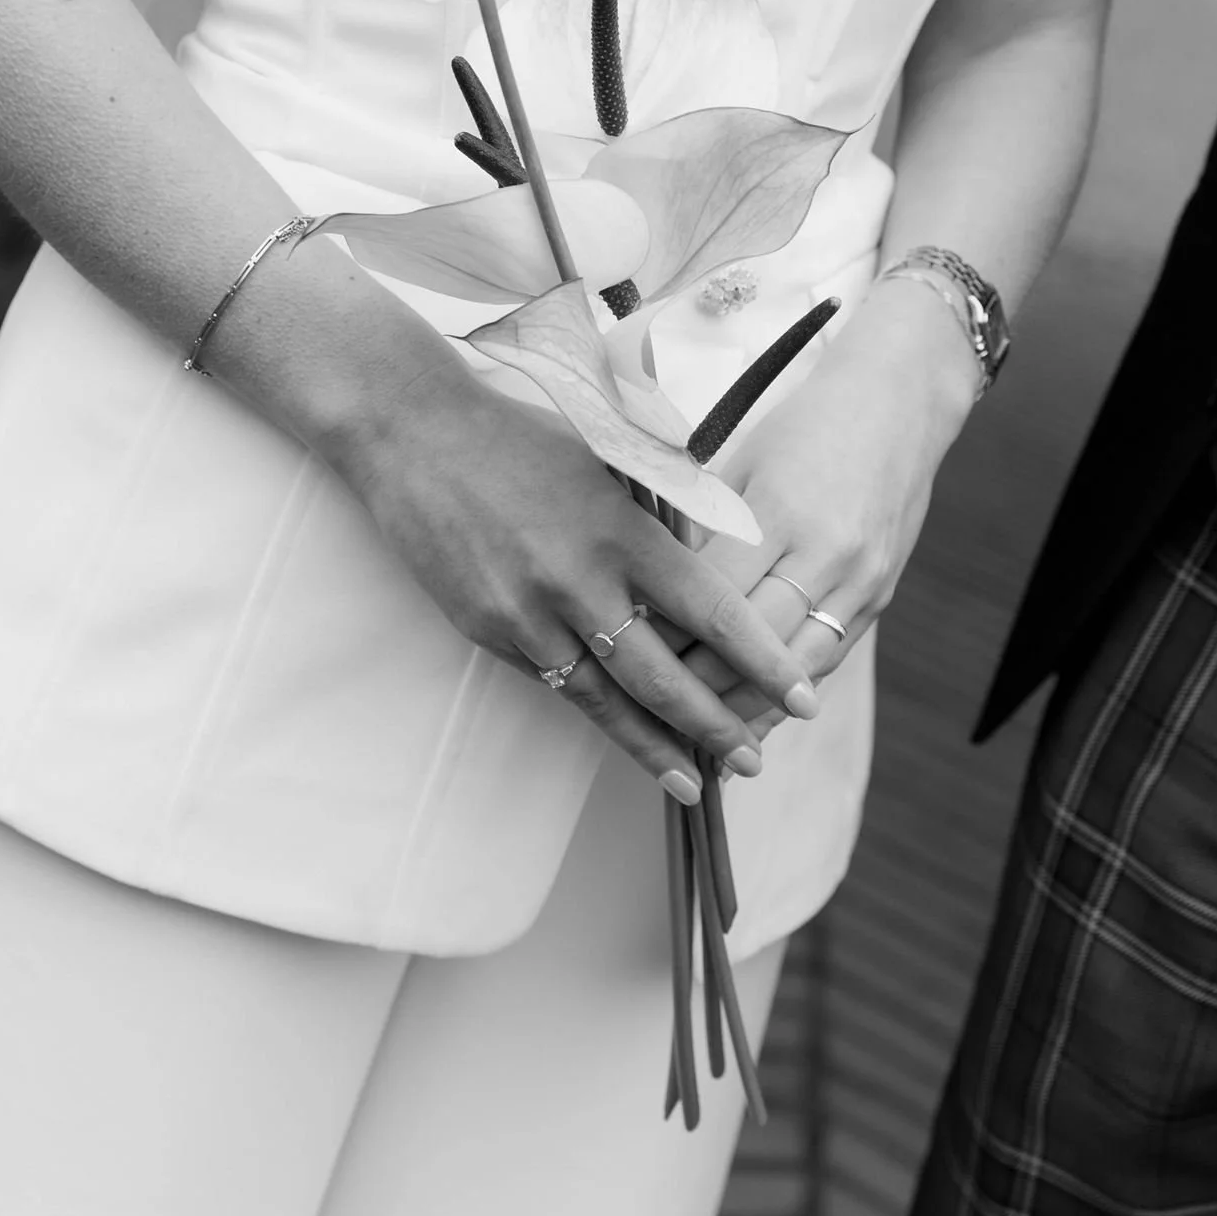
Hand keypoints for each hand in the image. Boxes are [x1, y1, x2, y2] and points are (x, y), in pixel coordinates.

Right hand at [338, 359, 820, 802]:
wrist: (414, 433)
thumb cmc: (521, 434)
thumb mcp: (608, 458)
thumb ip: (664, 512)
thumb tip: (729, 556)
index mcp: (623, 530)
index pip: (713, 614)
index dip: (762, 663)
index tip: (802, 698)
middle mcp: (579, 581)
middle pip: (664, 678)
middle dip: (717, 727)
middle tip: (756, 761)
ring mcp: (529, 614)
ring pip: (606, 702)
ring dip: (655, 747)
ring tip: (695, 782)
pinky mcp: (488, 632)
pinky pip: (555, 684)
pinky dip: (597, 715)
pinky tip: (626, 737)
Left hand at [678, 281, 978, 736]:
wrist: (899, 405)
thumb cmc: (804, 426)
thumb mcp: (741, 463)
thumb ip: (705, 530)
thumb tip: (654, 595)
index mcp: (779, 509)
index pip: (710, 598)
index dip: (664, 633)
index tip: (618, 655)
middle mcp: (825, 552)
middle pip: (748, 643)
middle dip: (693, 682)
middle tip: (641, 707)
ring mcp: (860, 580)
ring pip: (792, 669)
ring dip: (741, 706)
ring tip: (691, 736)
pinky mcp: (881, 598)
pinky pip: (827, 662)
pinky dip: (785, 694)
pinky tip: (748, 719)